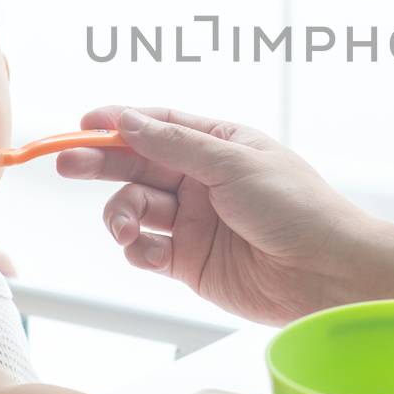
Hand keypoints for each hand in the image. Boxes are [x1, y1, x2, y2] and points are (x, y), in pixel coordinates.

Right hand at [57, 105, 386, 324]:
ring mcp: (195, 222)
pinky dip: (136, 250)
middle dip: (100, 163)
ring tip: (123, 227)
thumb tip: (125, 120)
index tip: (84, 123)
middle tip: (66, 164)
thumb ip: (175, 144)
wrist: (327, 273)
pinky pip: (146, 250)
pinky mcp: (191, 263)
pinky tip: (143, 252)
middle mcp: (202, 180)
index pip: (158, 124)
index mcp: (218, 144)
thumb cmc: (295, 207)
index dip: (119, 122)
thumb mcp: (233, 164)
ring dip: (119, 214)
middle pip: (137, 164)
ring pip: (135, 208)